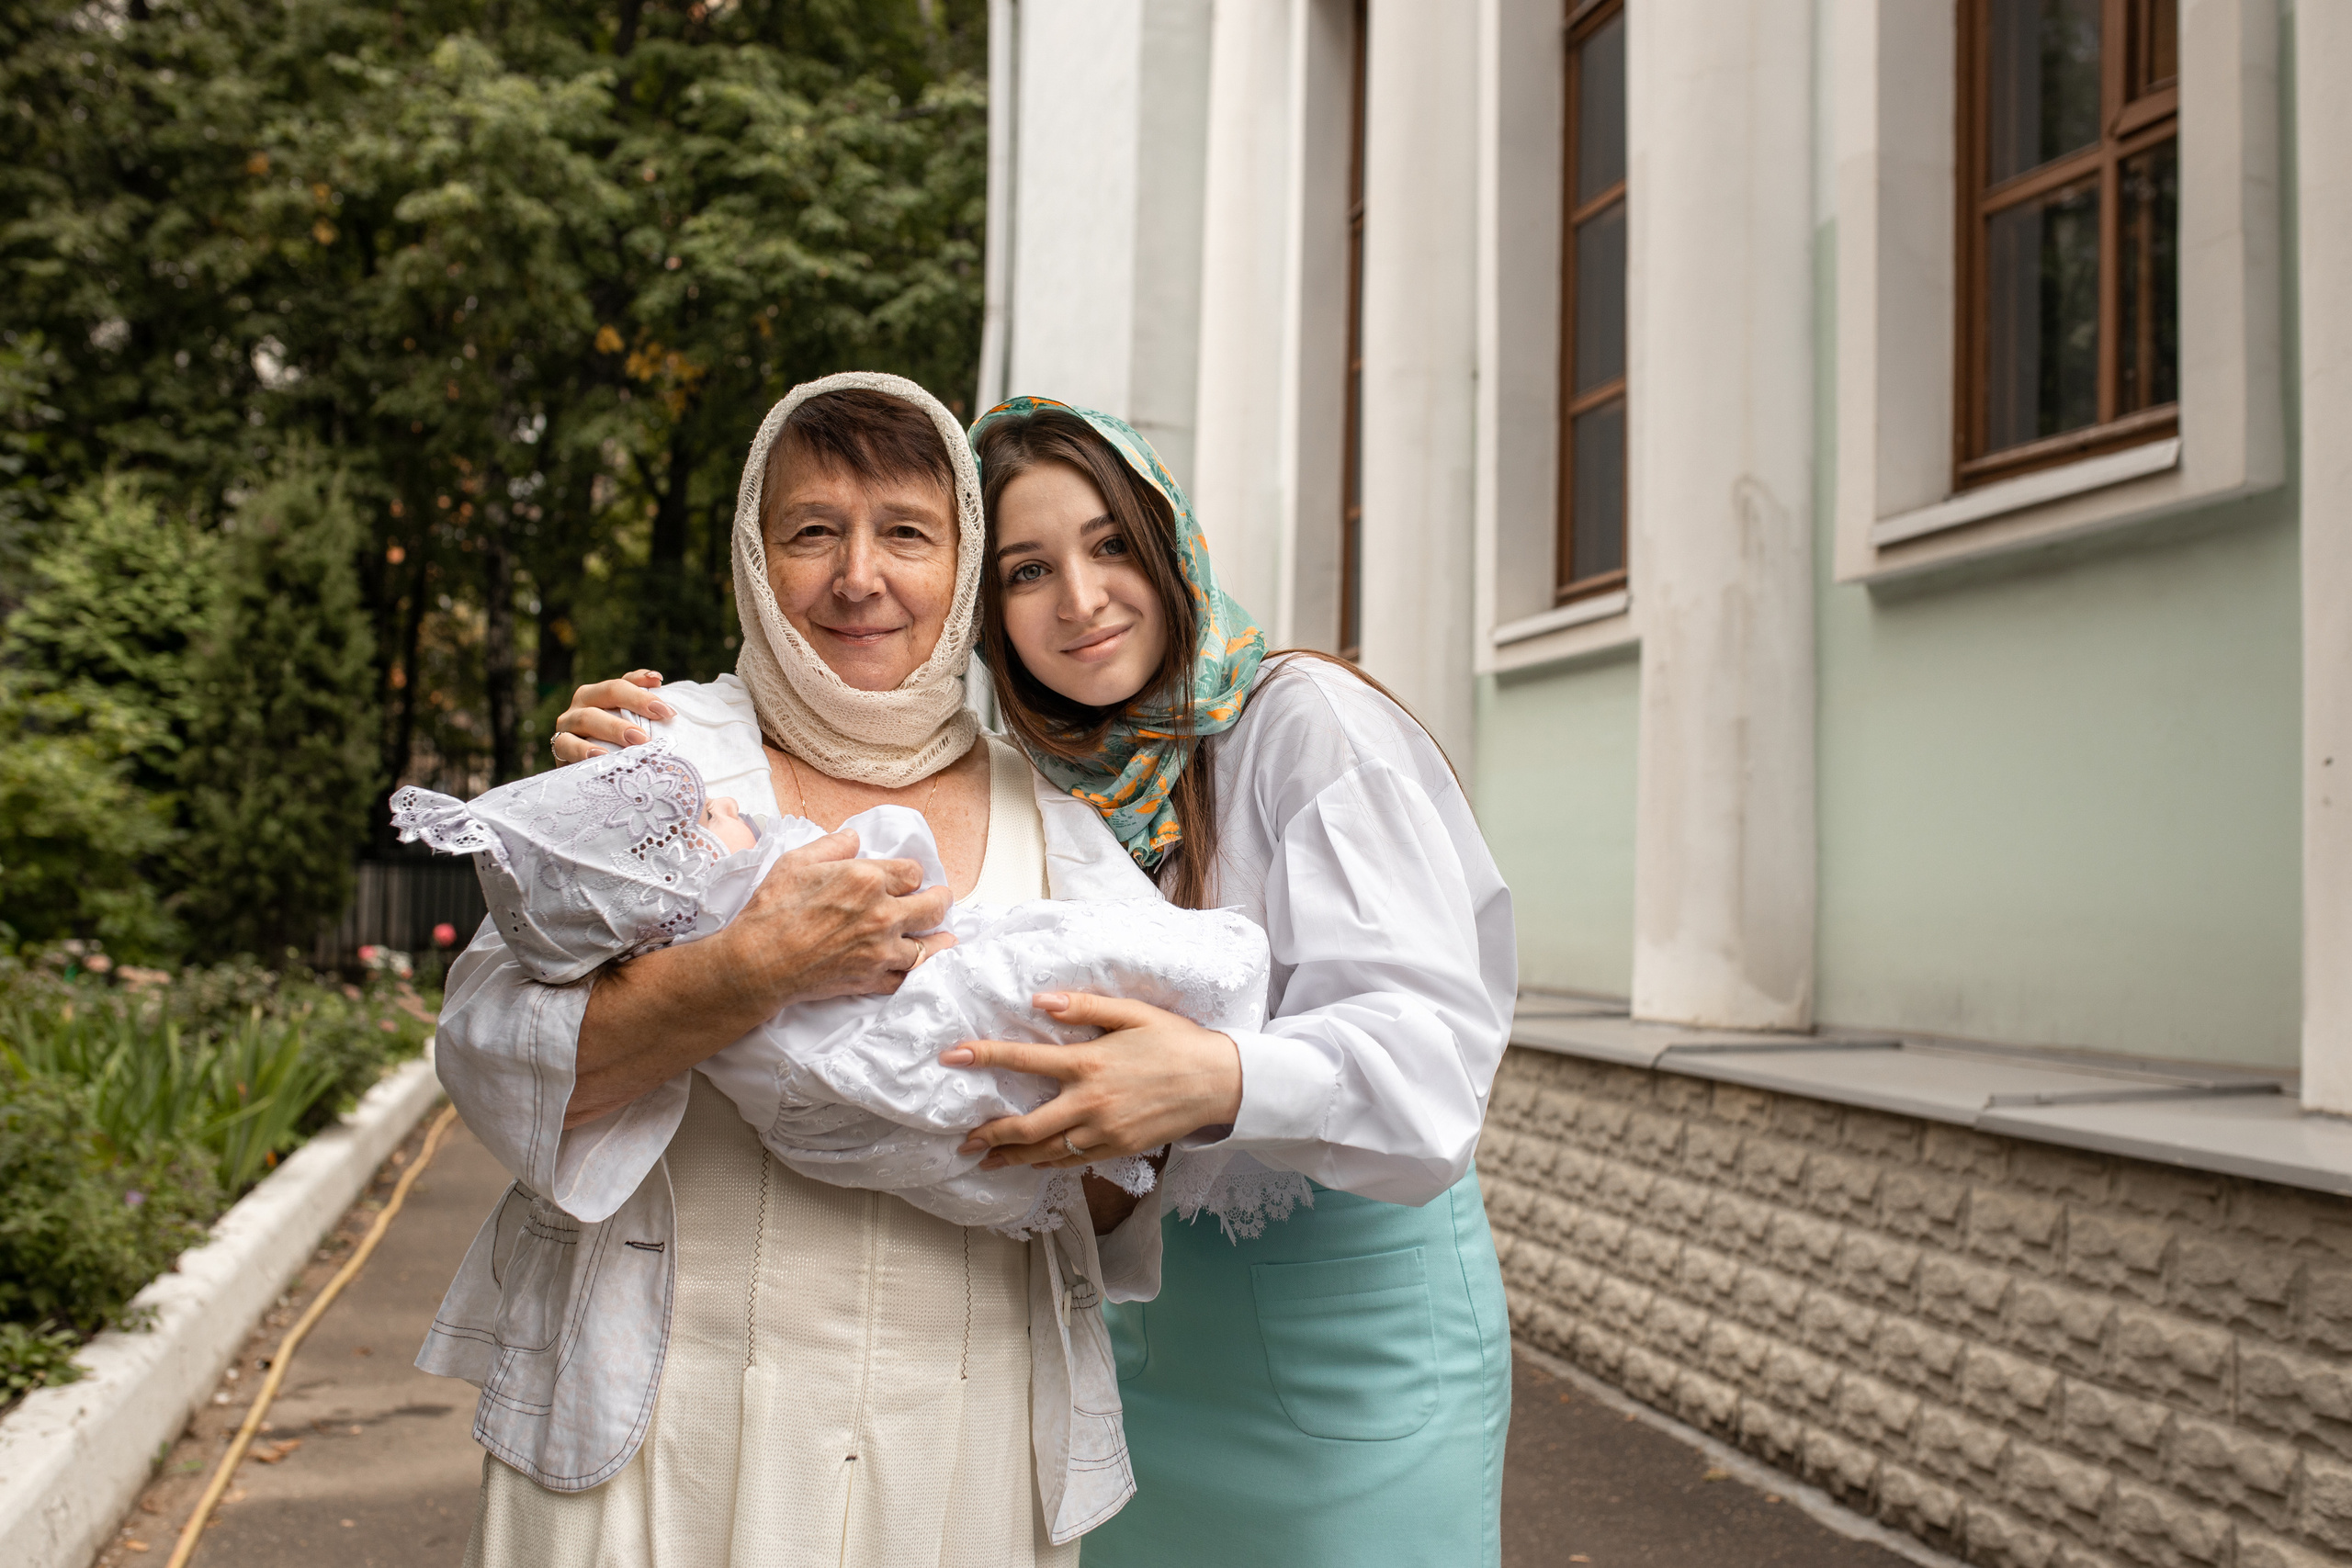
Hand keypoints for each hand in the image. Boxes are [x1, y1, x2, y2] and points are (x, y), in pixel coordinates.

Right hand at [552, 670, 671, 763]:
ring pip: (587, 717)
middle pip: (609, 691)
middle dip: (637, 701)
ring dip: (614, 728)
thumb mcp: (636, 732)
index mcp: (604, 694)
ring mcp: (569, 723)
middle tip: (662, 715)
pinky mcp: (559, 746)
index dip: (647, 686)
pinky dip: (583, 749)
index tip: (667, 698)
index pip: (626, 681)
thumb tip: (662, 691)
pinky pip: (567, 744)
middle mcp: (585, 702)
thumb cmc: (619, 751)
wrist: (591, 780)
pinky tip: (601, 756)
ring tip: (637, 740)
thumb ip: (647, 714)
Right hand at [717, 828, 957, 1004]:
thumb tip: (854, 837)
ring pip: (929, 945)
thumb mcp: (797, 861)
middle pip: (933, 905)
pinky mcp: (874, 979)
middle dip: (939, 899)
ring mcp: (881, 949)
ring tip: (943, 935)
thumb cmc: (773, 909)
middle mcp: (883, 913)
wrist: (758, 962)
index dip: (911, 874)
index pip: (913, 872)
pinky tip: (921, 966)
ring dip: (938, 938)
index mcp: (867, 879)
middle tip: (939, 899)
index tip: (908, 879)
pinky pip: (908, 977)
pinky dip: (916, 972)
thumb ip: (832, 845)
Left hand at [942, 993, 1243, 1167]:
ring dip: (1011, 1157)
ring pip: (1045, 1151)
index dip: (983, 1057)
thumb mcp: (1132, 1012)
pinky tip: (1032, 1163)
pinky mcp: (1118, 1149)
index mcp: (1088, 1063)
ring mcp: (1104, 1131)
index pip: (1022, 1060)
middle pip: (1025, 1126)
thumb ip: (1083, 1007)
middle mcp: (1090, 1102)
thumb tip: (1039, 999)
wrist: (1219, 1082)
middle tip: (963, 1141)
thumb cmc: (1176, 1040)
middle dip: (988, 1134)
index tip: (950, 1057)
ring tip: (985, 1161)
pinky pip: (1074, 1162)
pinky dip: (1047, 1164)